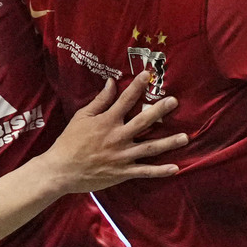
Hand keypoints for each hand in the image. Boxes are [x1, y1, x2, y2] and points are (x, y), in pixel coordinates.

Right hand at [40, 72, 186, 193]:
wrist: (62, 170)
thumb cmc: (70, 142)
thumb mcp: (82, 117)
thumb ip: (100, 101)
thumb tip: (111, 83)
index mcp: (108, 121)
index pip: (125, 100)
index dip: (137, 86)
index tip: (148, 74)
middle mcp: (118, 137)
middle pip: (144, 121)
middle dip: (160, 110)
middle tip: (174, 101)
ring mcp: (123, 156)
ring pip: (150, 148)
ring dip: (169, 143)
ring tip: (185, 137)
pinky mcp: (123, 172)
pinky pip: (145, 172)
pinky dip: (160, 171)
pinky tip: (175, 168)